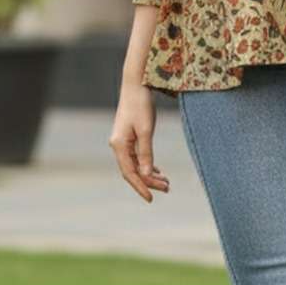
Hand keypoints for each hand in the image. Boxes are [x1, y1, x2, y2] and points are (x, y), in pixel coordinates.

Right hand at [109, 84, 170, 203]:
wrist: (135, 85)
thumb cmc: (141, 105)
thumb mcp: (146, 130)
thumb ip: (147, 153)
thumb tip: (148, 175)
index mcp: (119, 145)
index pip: (130, 173)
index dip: (141, 187)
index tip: (151, 199)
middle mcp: (118, 146)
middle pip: (133, 171)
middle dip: (149, 182)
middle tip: (167, 189)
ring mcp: (122, 142)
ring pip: (135, 165)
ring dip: (150, 175)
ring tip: (166, 183)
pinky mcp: (128, 138)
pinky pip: (137, 157)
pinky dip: (147, 165)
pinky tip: (158, 172)